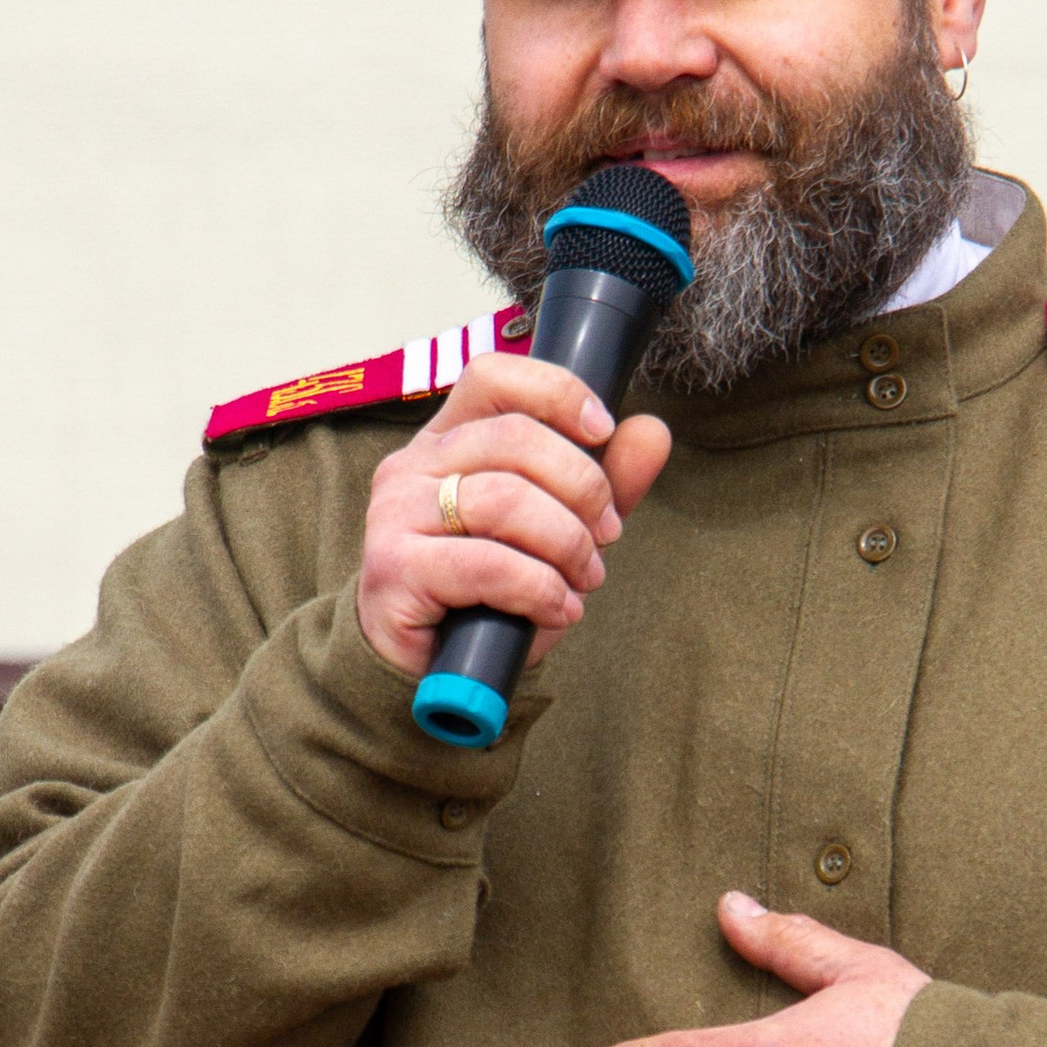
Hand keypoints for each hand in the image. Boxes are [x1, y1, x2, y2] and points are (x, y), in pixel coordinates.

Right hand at [356, 353, 671, 680]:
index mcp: (448, 439)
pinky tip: (557, 609)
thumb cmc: (492, 591)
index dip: (557, 393)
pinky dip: (540, 588)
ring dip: (567, 544)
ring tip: (584, 579)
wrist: (431, 670)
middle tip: (607, 535)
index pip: (495, 376)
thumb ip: (605, 480)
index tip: (603, 431)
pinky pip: (488, 564)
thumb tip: (652, 431)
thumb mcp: (559, 528)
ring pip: (505, 500)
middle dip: (583, 488)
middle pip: (515, 438)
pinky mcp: (394, 569)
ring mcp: (395, 514)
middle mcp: (412, 465)